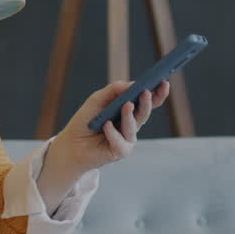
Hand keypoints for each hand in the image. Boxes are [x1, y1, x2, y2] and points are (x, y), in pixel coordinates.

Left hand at [43, 79, 171, 180]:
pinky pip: (120, 141)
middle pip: (144, 113)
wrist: (71, 144)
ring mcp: (127, 139)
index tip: (163, 81)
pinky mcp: (120, 151)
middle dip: (148, 102)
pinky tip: (106, 126)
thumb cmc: (86, 120)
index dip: (157, 93)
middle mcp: (131, 125)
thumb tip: (132, 84)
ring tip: (127, 105)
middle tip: (146, 92)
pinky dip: (112, 133)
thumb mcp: (97, 99)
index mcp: (129, 111)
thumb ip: (114, 90)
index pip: (147, 101)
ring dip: (129, 116)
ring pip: (133, 126)